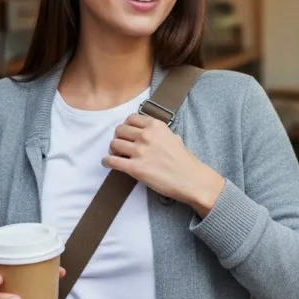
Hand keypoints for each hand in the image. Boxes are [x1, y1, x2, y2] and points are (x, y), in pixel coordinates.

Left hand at [106, 113, 225, 216]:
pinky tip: (108, 163)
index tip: (126, 133)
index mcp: (156, 126)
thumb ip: (160, 133)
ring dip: (113, 150)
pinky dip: (107, 162)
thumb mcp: (174, 138)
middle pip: (119, 130)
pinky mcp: (135, 168)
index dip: (126, 126)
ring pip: (114, 144)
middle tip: (121, 146)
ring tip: (116, 155)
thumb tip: (151, 135)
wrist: (191, 180)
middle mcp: (146, 135)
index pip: (131, 118)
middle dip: (118, 138)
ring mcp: (140, 151)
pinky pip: (112, 161)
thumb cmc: (185, 161)